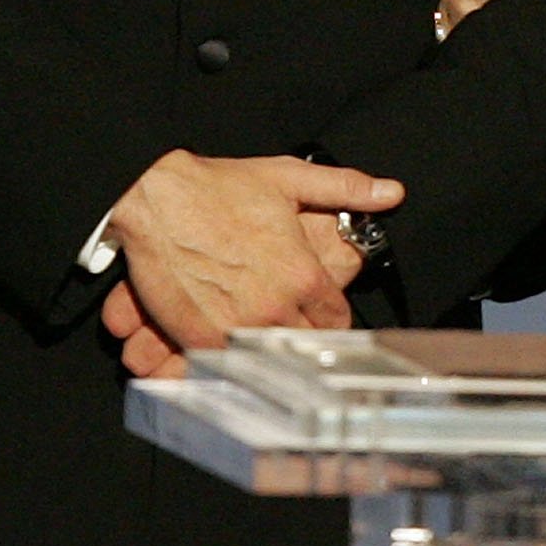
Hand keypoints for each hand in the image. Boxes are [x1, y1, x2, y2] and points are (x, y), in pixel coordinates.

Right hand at [104, 208, 371, 378]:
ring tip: (263, 343)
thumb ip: (345, 188)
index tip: (320, 314)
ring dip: (268, 354)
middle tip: (292, 329)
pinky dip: (230, 363)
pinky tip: (230, 353)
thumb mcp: (289, 178)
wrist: (155, 198)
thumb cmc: (218, 188)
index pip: (336, 318)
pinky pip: (227, 367)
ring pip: (269, 361)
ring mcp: (236, 328)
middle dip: (303, 338)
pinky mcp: (199, 339)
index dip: (330, 316)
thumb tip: (390, 192)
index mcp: (303, 276)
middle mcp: (275, 308)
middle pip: (306, 345)